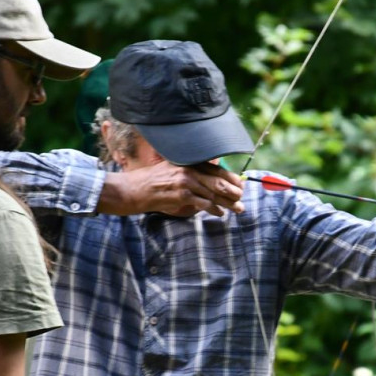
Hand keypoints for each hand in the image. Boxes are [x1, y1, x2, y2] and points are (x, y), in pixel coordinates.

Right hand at [105, 161, 244, 216]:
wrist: (133, 190)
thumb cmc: (151, 182)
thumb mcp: (171, 171)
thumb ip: (189, 174)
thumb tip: (209, 182)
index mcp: (188, 162)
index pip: (215, 168)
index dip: (231, 178)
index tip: (240, 185)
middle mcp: (189, 169)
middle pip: (219, 180)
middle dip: (233, 191)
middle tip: (242, 199)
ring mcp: (186, 182)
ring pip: (214, 193)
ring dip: (228, 203)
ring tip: (238, 209)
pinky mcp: (182, 195)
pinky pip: (204, 203)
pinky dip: (214, 209)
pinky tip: (220, 213)